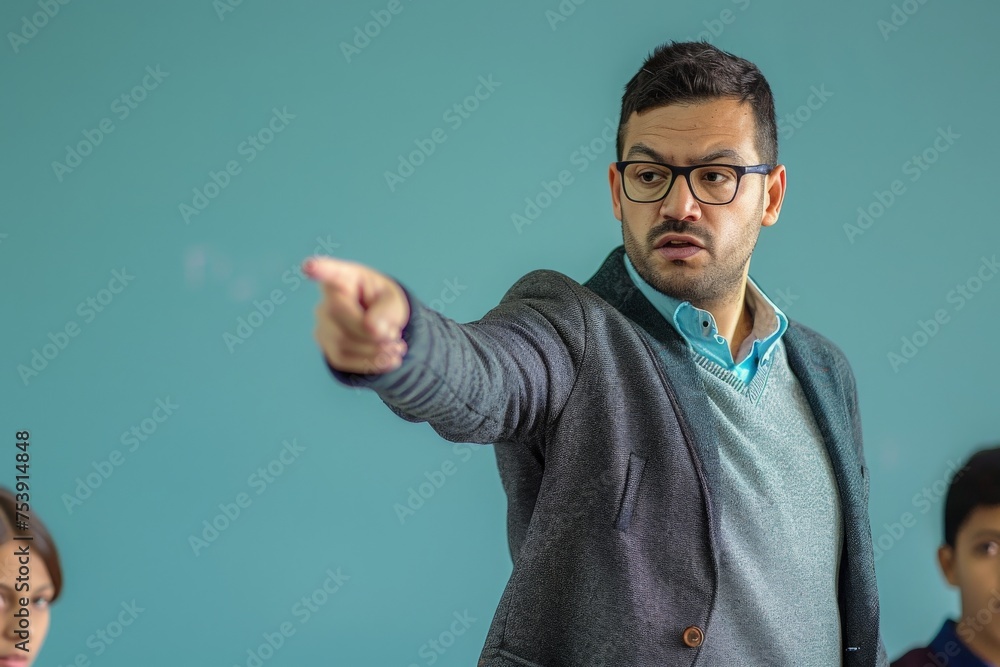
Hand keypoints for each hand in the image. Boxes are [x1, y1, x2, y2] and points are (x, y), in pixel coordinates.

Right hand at [303, 256, 409, 373]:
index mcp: (345, 277)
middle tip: (396, 336)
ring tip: (397, 349)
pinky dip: (368, 363)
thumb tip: (372, 329)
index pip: (330, 271)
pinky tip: (388, 361)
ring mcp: (322, 323)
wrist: (379, 324)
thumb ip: (386, 310)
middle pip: (339, 314)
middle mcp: (327, 298)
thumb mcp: (393, 300)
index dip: (319, 269)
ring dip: (374, 351)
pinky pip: (341, 359)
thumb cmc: (383, 302)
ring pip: (341, 342)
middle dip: (371, 331)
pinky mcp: (326, 345)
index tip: (309, 267)